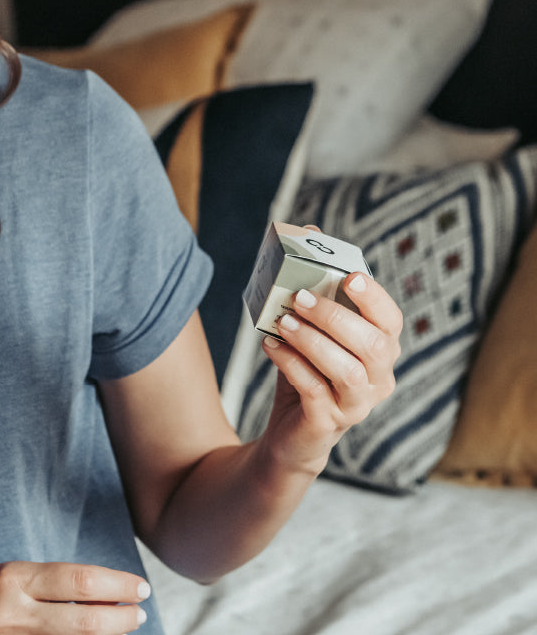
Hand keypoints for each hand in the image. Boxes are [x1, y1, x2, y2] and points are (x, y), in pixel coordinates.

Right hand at [0, 560, 150, 634]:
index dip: (115, 586)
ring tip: (124, 628)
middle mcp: (10, 611)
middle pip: (82, 620)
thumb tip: (95, 593)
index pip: (78, 581)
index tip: (138, 588)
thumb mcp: (3, 577)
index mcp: (12, 578)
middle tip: (141, 613)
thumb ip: (43, 586)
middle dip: (120, 619)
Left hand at [259, 266, 402, 477]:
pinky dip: (291, 364)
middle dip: (335, 317)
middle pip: (373, 345)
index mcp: (381, 349)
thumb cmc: (307, 369)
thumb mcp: (310, 327)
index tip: (349, 276)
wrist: (291, 431)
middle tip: (299, 298)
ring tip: (283, 322)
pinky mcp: (329, 423)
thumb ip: (313, 284)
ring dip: (313, 341)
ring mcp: (357, 405)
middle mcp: (379, 379)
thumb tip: (309, 231)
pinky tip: (271, 346)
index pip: (391, 321)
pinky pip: (315, 392)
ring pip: (348, 371)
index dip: (374, 298)